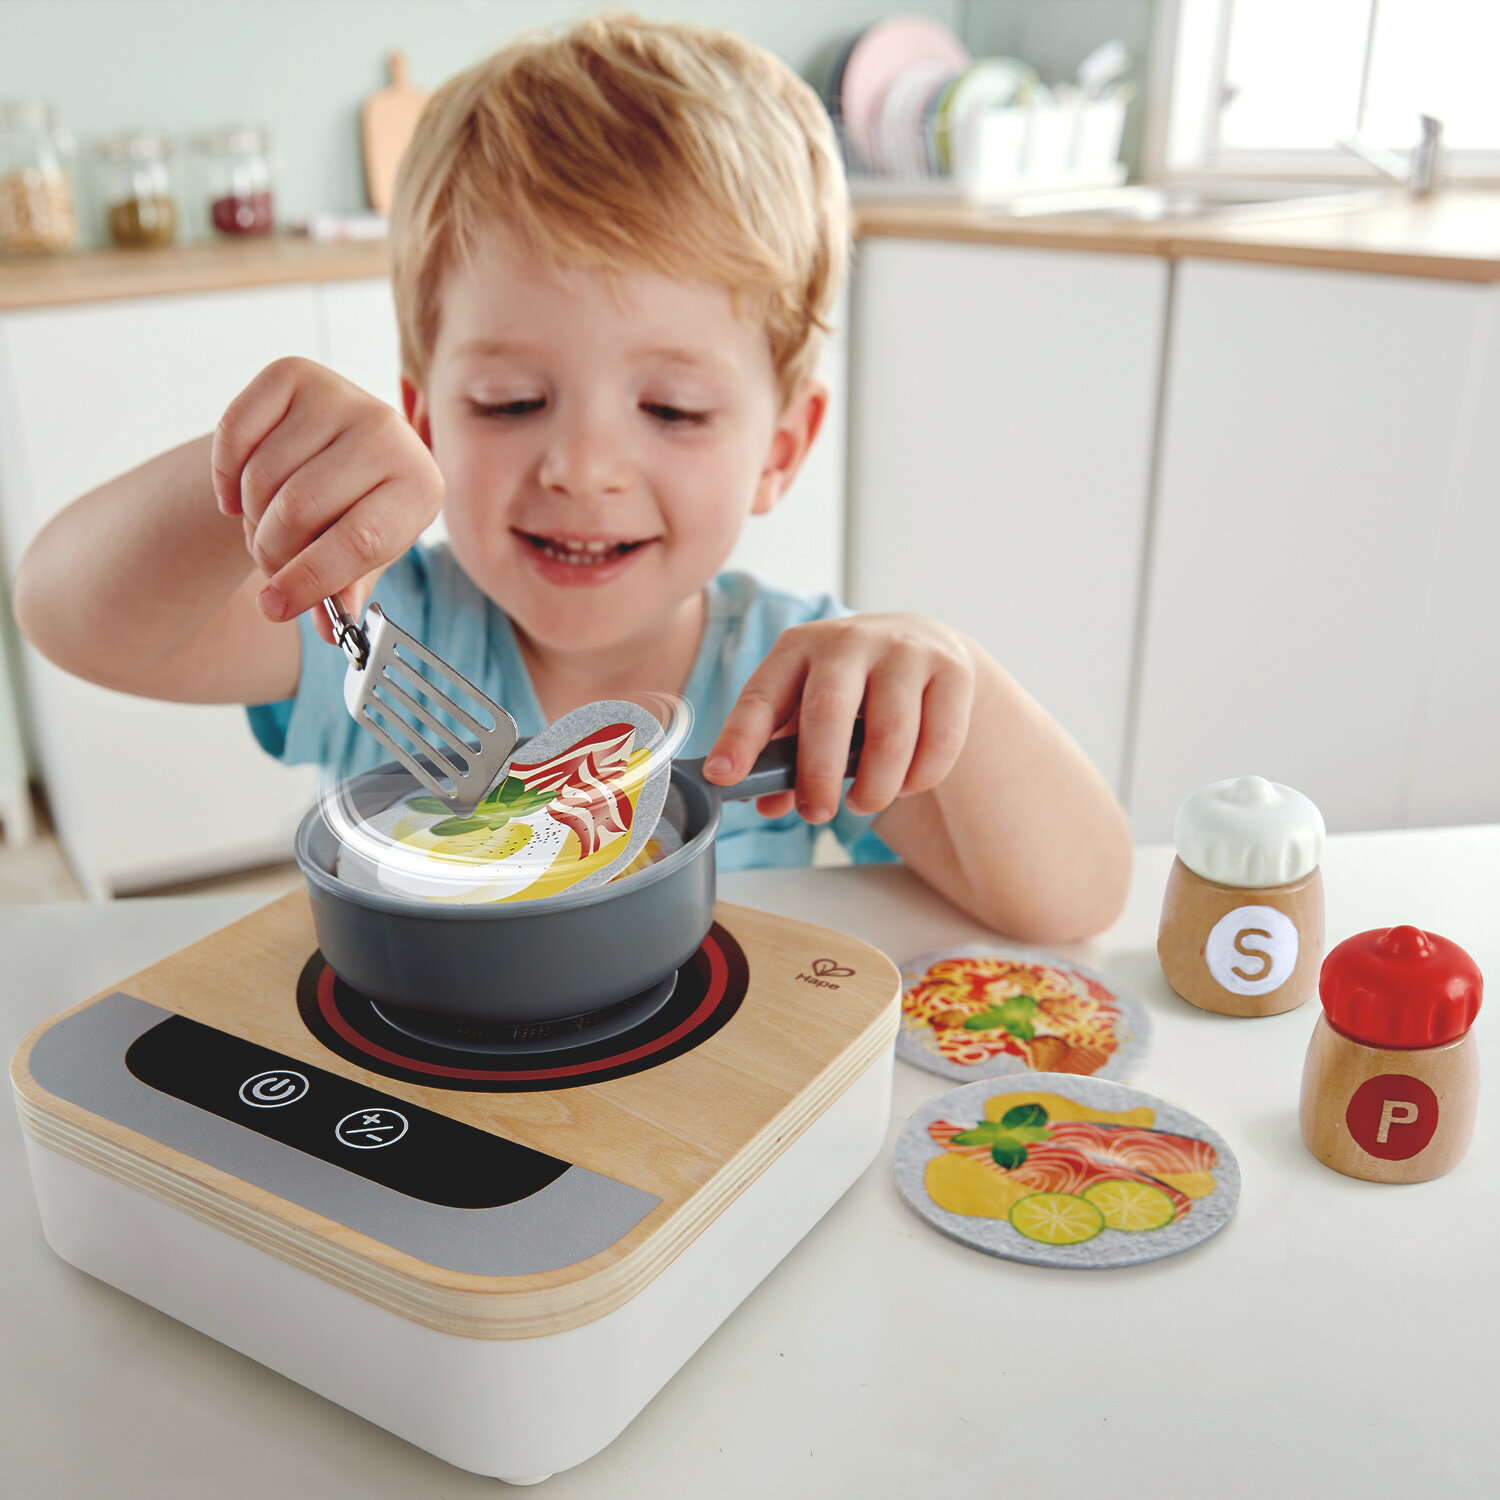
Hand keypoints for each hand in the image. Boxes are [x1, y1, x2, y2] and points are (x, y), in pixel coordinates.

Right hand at [211, 357, 443, 643]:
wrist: (336, 445)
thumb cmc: (358, 511)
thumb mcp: (365, 556)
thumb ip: (345, 590)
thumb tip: (330, 632)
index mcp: (419, 485)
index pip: (359, 542)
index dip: (310, 580)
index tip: (274, 608)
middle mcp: (388, 431)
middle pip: (301, 511)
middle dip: (272, 552)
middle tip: (269, 565)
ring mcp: (340, 396)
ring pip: (261, 477)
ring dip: (249, 517)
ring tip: (265, 525)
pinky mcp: (293, 373)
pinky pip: (233, 436)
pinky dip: (224, 476)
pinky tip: (238, 493)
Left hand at [702, 614, 976, 823]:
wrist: (923, 644)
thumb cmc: (850, 687)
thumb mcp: (807, 705)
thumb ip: (784, 754)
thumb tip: (764, 803)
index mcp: (798, 648)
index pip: (761, 695)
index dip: (740, 738)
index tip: (723, 776)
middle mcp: (848, 640)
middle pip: (827, 712)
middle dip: (817, 774)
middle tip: (815, 814)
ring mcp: (904, 651)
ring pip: (890, 733)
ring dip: (875, 785)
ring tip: (864, 804)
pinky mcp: (952, 670)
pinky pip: (939, 739)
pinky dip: (921, 777)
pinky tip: (906, 784)